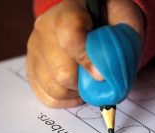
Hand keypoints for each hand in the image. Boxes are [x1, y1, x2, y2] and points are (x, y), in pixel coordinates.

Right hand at [27, 0, 142, 107]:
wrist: (85, 14)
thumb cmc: (106, 16)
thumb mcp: (123, 17)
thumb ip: (123, 39)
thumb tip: (104, 75)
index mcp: (68, 12)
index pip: (70, 38)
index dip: (86, 61)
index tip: (101, 75)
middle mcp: (45, 30)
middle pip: (61, 73)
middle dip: (85, 83)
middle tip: (97, 78)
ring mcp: (35, 50)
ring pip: (53, 88)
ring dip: (75, 93)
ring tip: (85, 82)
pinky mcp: (31, 67)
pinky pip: (45, 96)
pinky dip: (64, 100)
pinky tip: (75, 90)